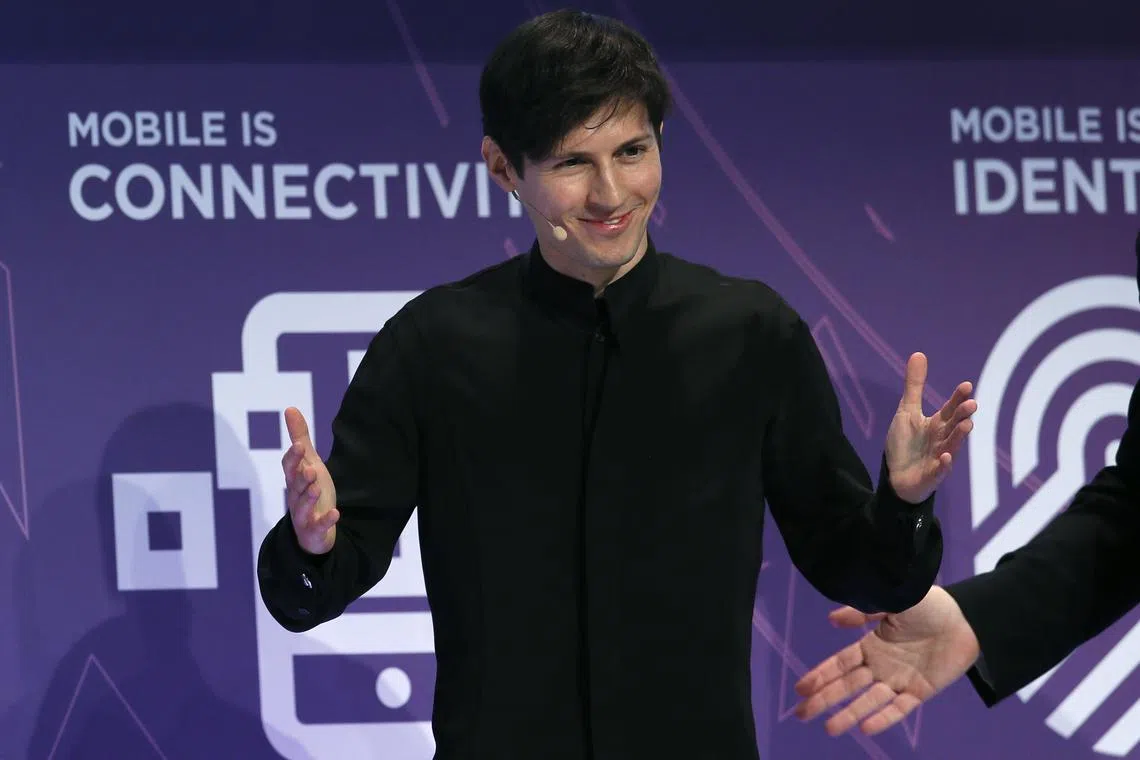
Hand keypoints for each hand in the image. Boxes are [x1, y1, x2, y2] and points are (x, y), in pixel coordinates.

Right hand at [280, 407, 338, 554]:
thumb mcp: (308, 462)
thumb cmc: (309, 490)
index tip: (299, 445)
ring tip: (316, 487)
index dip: (293, 457)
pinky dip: (326, 521)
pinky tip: (335, 514)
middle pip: (295, 486)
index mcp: (295, 479)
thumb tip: (290, 408)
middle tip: (311, 468)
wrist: (313, 529)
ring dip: (309, 497)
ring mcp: (304, 515)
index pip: (289, 467)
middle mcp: (295, 497)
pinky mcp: (314, 530)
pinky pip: (318, 526)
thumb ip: (300, 438)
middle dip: (301, 477)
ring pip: (302, 506)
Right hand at [792, 586, 980, 735]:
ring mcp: (899, 680)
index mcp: (871, 645)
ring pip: (868, 701)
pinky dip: (884, 718)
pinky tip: (866, 728)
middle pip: (847, 686)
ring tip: (829, 729)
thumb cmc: (927, 605)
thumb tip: (831, 619)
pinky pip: (899, 709)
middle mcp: (881, 666)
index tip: (800, 688)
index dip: (820, 675)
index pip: (840, 664)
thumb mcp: (890, 601)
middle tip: (801, 714)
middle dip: (824, 700)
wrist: (966, 618)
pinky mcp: (920, 691)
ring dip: (849, 714)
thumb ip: (862, 611)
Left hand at [885, 352, 976, 502]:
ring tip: (967, 424)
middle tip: (971, 404)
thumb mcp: (907, 411)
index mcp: (938, 424)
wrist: (896, 477)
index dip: (958, 398)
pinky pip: (939, 470)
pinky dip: (942, 465)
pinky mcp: (931, 475)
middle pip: (955, 425)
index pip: (950, 408)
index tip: (966, 385)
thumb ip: (915, 385)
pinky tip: (945, 457)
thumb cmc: (906, 443)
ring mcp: (939, 458)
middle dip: (962, 415)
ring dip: (959, 436)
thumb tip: (919, 353)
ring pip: (952, 446)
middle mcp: (942, 439)